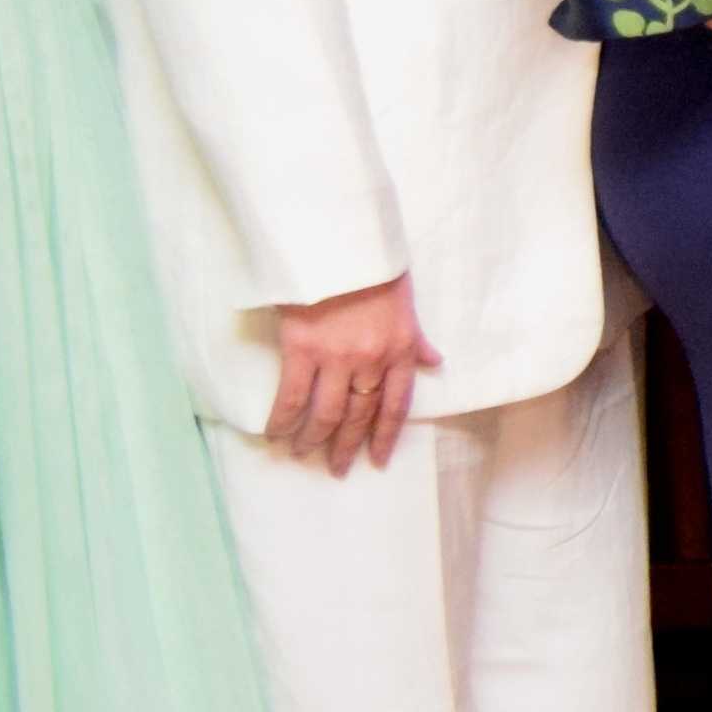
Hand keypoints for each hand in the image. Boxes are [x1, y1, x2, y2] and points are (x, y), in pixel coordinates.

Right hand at [262, 275, 440, 477]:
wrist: (340, 242)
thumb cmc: (374, 268)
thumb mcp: (406, 304)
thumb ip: (417, 339)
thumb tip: (435, 361)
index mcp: (399, 351)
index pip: (395, 407)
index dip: (385, 437)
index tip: (378, 460)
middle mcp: (371, 361)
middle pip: (358, 416)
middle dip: (347, 446)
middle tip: (336, 469)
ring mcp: (336, 357)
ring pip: (326, 413)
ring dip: (314, 439)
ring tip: (303, 454)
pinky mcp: (301, 348)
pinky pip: (292, 395)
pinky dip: (283, 419)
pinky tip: (276, 433)